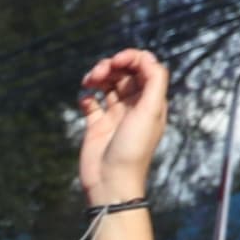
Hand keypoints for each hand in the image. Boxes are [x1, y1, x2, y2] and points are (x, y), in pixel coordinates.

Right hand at [75, 49, 170, 205]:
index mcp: (150, 100)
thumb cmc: (133, 149)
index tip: (117, 61)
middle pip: (124, 72)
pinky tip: (85, 99)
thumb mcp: (151, 112)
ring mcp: (114, 115)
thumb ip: (154, 80)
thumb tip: (146, 58)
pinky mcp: (96, 126)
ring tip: (89, 81)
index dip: (131, 57)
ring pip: (107, 83)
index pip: (144, 67)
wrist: (111, 182)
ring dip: (98, 76)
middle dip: (111, 65)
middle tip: (100, 72)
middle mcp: (134, 105)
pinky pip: (91, 103)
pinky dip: (86, 95)